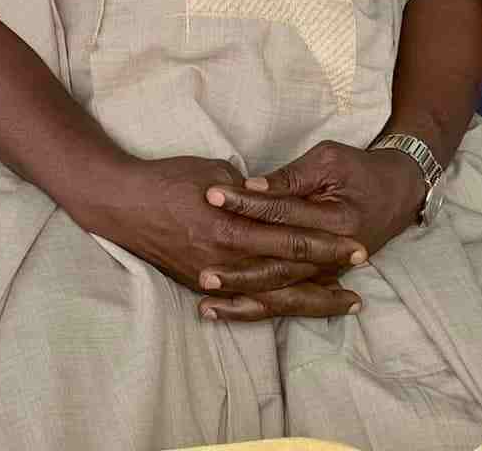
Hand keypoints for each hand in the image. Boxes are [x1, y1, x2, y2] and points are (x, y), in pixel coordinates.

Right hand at [80, 156, 368, 320]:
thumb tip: (273, 196)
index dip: (325, 243)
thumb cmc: (167, 177)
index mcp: (230, 226)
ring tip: (342, 302)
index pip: (290, 239)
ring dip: (310, 299)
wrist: (120, 202)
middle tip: (360, 270)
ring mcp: (212, 277)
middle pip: (287, 273)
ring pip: (271, 296)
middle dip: (328, 272)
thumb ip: (248, 189)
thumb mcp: (213, 170)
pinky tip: (294, 311)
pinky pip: (244, 303)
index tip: (355, 244)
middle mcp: (224, 258)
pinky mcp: (199, 286)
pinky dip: (273, 308)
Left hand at [197, 140, 428, 321]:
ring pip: (280, 293)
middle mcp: (332, 255)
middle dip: (237, 269)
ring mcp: (326, 273)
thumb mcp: (328, 160)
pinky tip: (222, 312)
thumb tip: (251, 187)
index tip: (212, 195)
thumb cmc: (358, 170)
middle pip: (278, 266)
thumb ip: (291, 177)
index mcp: (336, 220)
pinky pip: (285, 302)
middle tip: (200, 269)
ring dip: (241, 298)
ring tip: (205, 298)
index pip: (282, 214)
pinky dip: (254, 309)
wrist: (396, 192)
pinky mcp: (319, 279)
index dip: (246, 204)